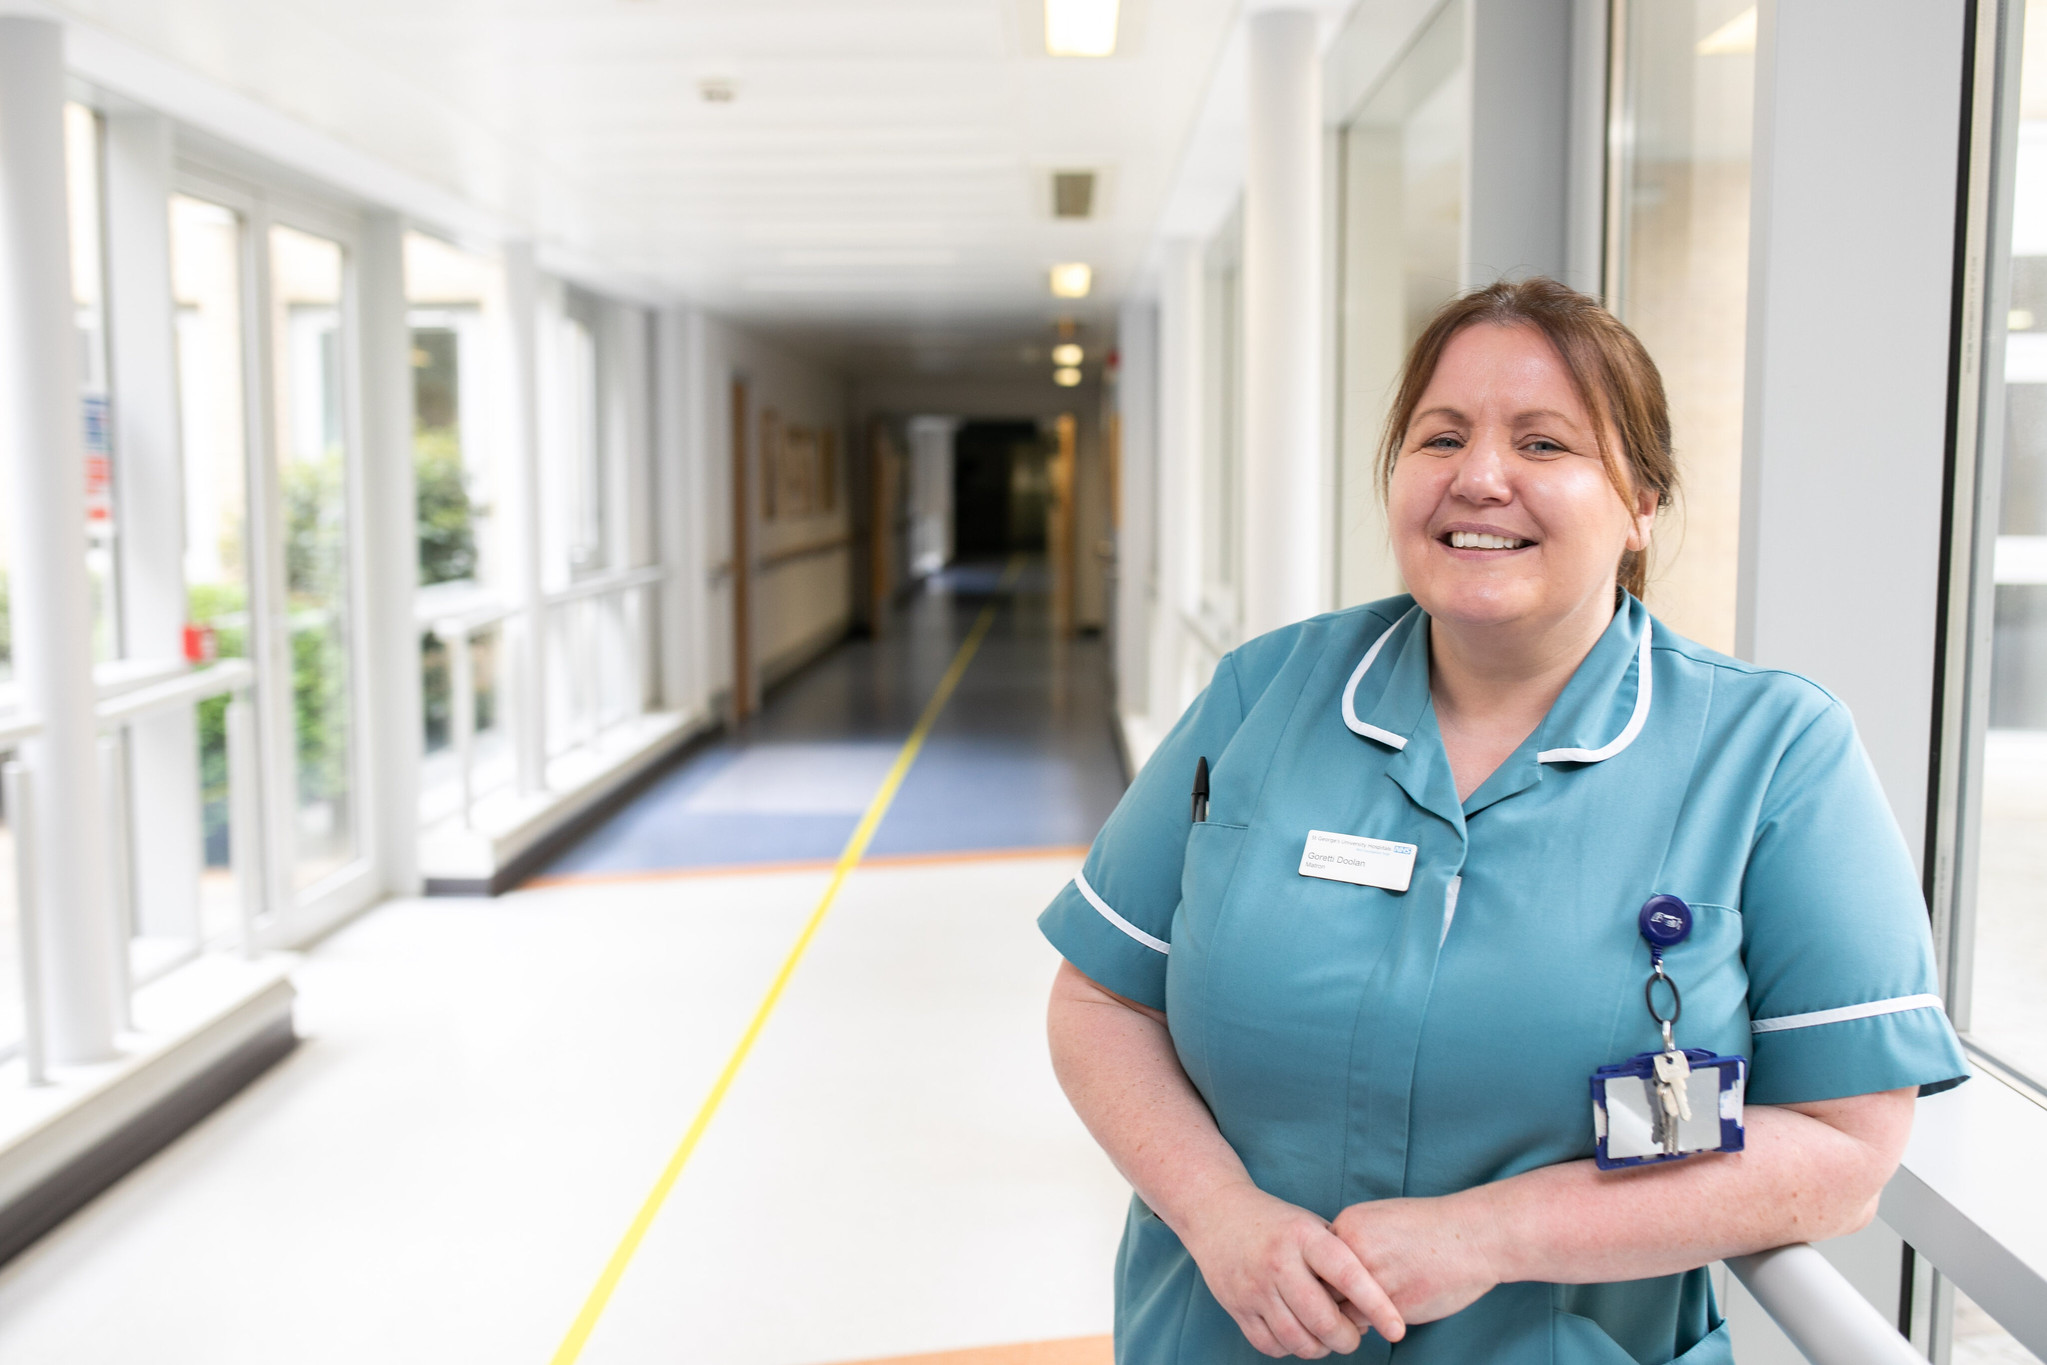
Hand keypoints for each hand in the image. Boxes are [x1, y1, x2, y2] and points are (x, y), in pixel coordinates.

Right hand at [1177, 1180, 1405, 1356]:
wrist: (1216, 1212)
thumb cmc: (1278, 1223)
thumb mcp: (1311, 1225)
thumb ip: (1340, 1257)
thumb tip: (1376, 1302)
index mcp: (1303, 1236)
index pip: (1348, 1276)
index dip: (1377, 1306)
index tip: (1397, 1329)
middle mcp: (1278, 1262)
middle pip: (1323, 1321)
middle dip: (1348, 1339)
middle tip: (1354, 1336)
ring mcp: (1253, 1287)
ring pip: (1298, 1340)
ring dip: (1321, 1349)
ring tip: (1328, 1338)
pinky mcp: (1236, 1307)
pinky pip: (1271, 1346)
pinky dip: (1291, 1348)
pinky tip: (1299, 1334)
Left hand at [1330, 1193, 1502, 1325]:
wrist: (1474, 1235)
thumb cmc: (1432, 1228)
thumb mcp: (1383, 1218)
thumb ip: (1355, 1241)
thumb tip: (1332, 1271)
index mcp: (1348, 1225)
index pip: (1316, 1259)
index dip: (1322, 1276)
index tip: (1331, 1285)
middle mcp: (1353, 1250)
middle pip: (1321, 1285)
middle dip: (1328, 1298)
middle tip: (1333, 1307)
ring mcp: (1372, 1279)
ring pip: (1339, 1309)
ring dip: (1344, 1317)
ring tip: (1357, 1314)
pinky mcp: (1391, 1306)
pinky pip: (1364, 1324)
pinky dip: (1368, 1324)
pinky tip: (1379, 1317)